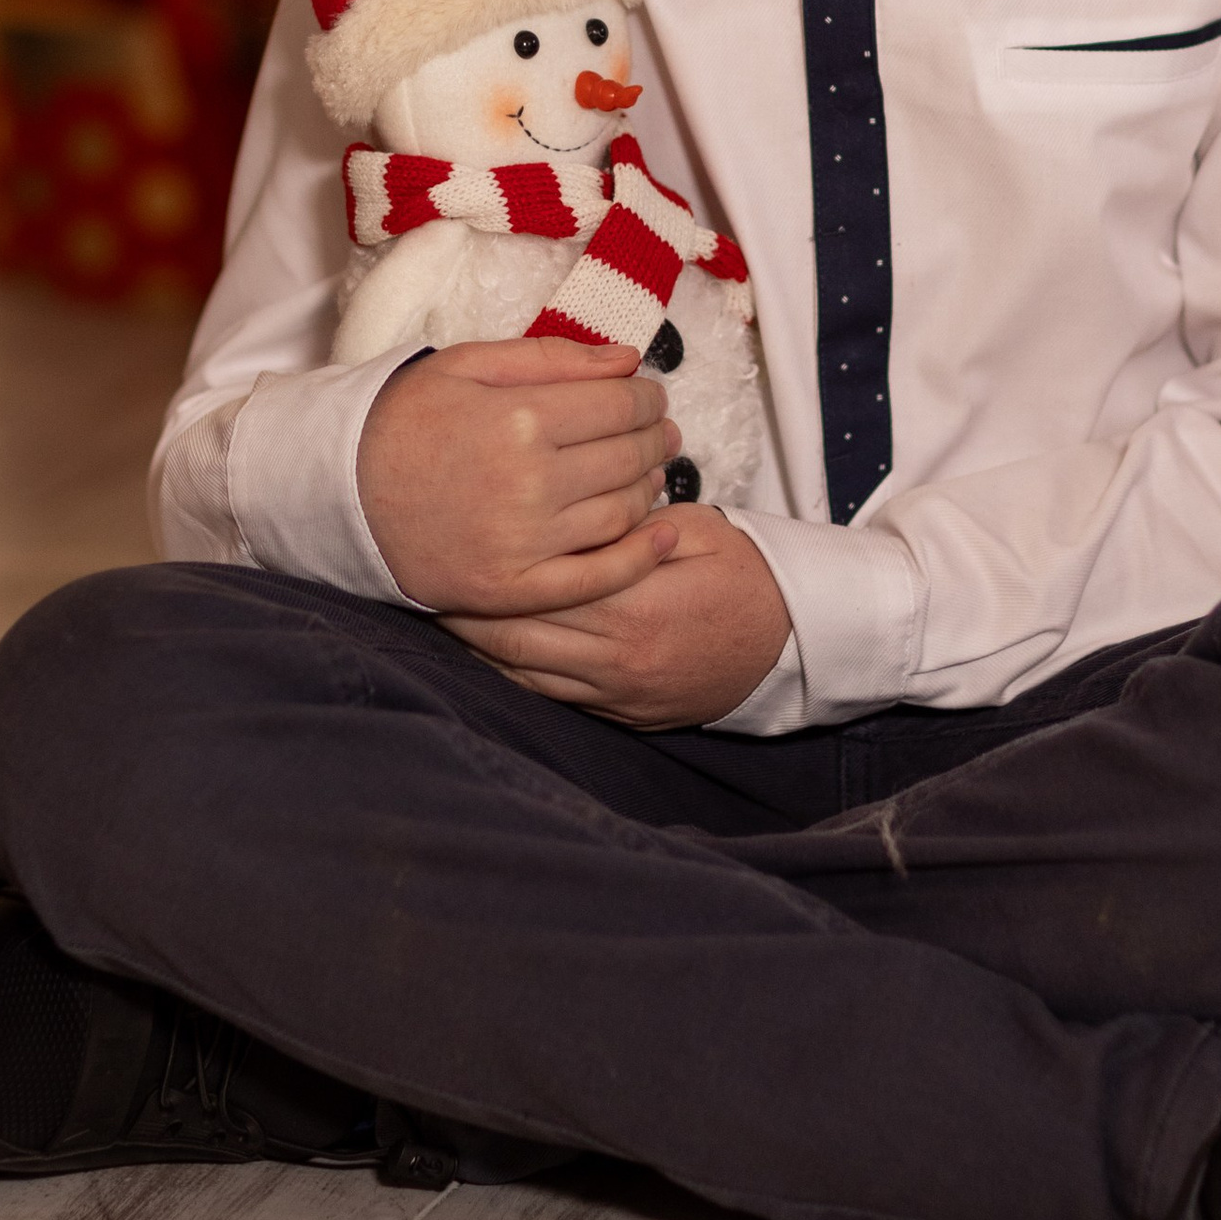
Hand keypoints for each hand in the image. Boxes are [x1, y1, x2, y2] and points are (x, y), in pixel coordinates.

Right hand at [357, 336, 681, 616]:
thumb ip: (552, 358)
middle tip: (661, 430)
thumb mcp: (467, 364)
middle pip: (627, 455)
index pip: (618, 404)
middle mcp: (528, 483)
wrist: (342, 493)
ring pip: (622, 512)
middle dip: (654, 436)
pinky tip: (665, 537)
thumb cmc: (405, 420)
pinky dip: (641, 558)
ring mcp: (522, 543)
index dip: (645, 396)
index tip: (649, 394)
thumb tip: (629, 359)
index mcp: (519, 419)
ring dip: (650, 487)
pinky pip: (597, 578)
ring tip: (652, 470)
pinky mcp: (512, 589)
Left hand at [440, 504, 792, 729]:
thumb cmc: (746, 577)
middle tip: (427, 578)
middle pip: (518, 636)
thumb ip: (633, 523)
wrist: (792, 646)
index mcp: (635, 607)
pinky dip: (511, 673)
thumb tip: (576, 506)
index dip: (493, 570)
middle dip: (467, 610)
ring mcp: (616, 694)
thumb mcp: (696, 530)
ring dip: (480, 645)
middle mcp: (616, 659)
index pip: (543, 588)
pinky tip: (486, 649)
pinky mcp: (620, 714)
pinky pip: (550, 696)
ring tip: (443, 612)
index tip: (458, 543)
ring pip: (525, 672)